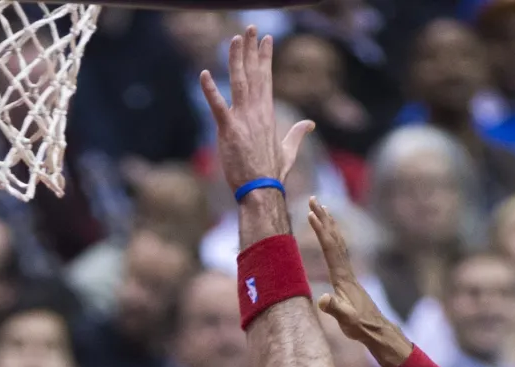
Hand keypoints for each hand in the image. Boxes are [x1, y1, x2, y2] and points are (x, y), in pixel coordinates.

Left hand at [199, 27, 313, 193]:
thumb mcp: (289, 150)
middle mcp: (256, 111)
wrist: (262, 190)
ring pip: (238, 81)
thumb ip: (298, 133)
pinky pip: (217, 106)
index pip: (266, 78)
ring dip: (236, 58)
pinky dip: (210, 90)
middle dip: (252, 49)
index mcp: (268, 113)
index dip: (265, 57)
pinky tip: (204, 73)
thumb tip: (310, 123)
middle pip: (253, 74)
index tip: (266, 39)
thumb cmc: (273, 174)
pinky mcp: (229, 130)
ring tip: (235, 39)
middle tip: (250, 28)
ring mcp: (242, 119)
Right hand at [310, 200, 410, 366]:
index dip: (320, 230)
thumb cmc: (360, 326)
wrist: (376, 330)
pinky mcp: (349, 280)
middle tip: (313, 199)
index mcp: (342, 276)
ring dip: (330, 225)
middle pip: (334, 238)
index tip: (310, 213)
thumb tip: (323, 299)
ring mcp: (349, 274)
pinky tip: (333, 238)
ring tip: (323, 209)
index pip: (329, 248)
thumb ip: (334, 308)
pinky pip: (340, 253)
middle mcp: (346, 270)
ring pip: (338, 243)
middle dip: (324, 218)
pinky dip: (335, 240)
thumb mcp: (345, 319)